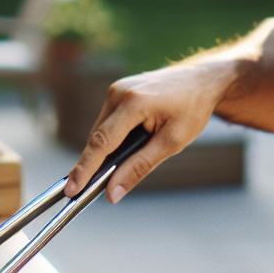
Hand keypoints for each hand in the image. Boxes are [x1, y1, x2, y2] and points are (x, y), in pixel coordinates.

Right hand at [63, 62, 234, 201]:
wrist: (202, 80)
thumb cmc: (192, 109)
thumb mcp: (172, 143)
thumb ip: (140, 167)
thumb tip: (112, 192)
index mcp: (133, 102)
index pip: (101, 142)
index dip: (85, 169)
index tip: (71, 190)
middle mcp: (118, 92)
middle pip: (98, 138)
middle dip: (94, 164)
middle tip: (86, 190)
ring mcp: (116, 89)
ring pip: (101, 130)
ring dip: (106, 150)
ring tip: (115, 168)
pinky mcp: (118, 91)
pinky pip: (108, 121)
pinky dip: (112, 138)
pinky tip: (124, 148)